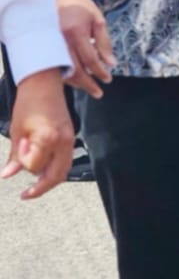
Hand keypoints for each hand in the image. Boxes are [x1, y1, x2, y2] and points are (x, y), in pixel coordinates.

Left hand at [0, 71, 73, 198]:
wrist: (44, 83)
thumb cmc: (29, 103)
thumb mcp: (17, 130)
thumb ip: (15, 156)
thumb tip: (8, 175)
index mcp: (48, 139)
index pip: (34, 166)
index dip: (22, 161)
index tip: (18, 148)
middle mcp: (64, 141)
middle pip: (56, 176)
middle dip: (41, 188)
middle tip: (26, 195)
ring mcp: (70, 139)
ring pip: (64, 170)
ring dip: (49, 180)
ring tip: (35, 186)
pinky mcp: (71, 136)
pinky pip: (66, 159)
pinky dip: (55, 168)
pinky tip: (43, 169)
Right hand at [56, 0, 112, 97]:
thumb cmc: (83, 9)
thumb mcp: (99, 22)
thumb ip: (104, 44)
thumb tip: (111, 64)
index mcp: (76, 32)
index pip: (90, 59)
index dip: (100, 71)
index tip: (108, 79)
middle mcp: (60, 40)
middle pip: (74, 69)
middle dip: (88, 84)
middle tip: (99, 93)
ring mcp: (50, 44)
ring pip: (62, 71)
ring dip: (77, 83)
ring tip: (90, 89)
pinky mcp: (45, 47)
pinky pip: (55, 66)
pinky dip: (66, 76)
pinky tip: (76, 80)